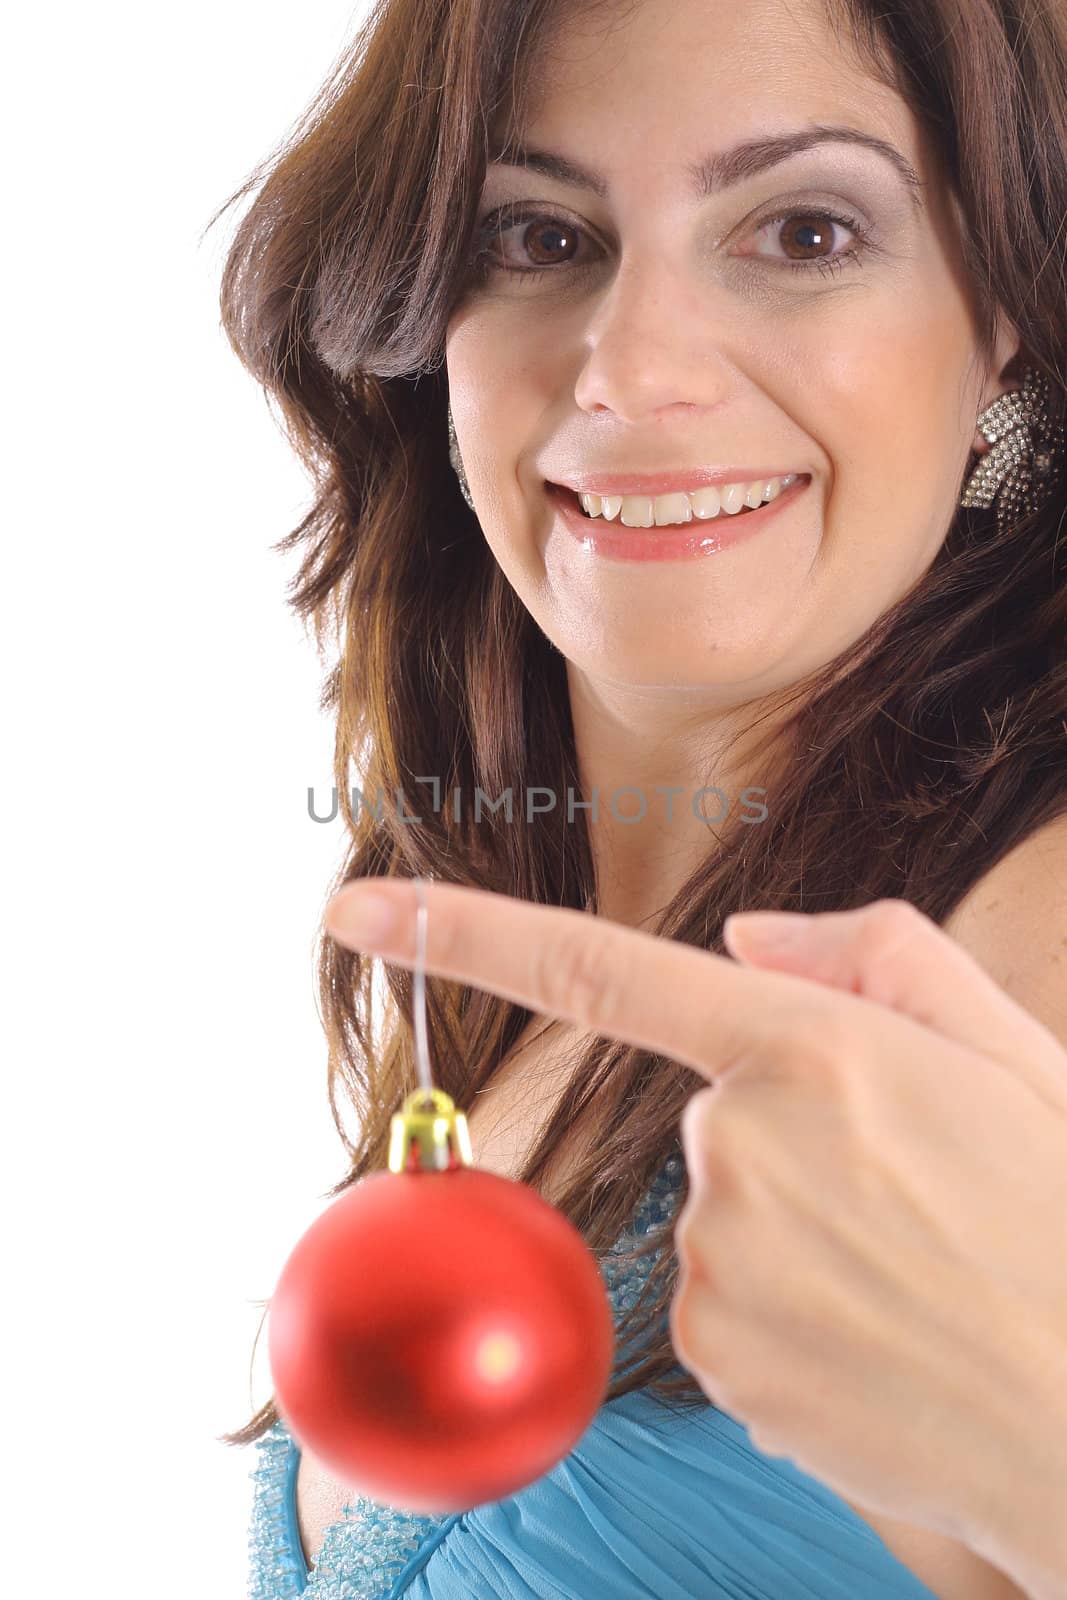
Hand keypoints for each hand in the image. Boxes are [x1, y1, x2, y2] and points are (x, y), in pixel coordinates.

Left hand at [323, 881, 1066, 1569]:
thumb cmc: (1063, 1211)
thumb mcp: (1003, 1043)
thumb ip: (874, 952)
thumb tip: (748, 936)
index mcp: (811, 1044)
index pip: (601, 970)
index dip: (464, 932)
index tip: (355, 906)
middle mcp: (742, 1147)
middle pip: (706, 1118)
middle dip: (784, 1140)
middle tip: (905, 1192)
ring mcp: (718, 1262)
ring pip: (715, 1218)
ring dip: (790, 1235)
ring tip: (904, 1270)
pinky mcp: (716, 1358)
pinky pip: (718, 1310)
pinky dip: (781, 1316)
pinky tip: (874, 1335)